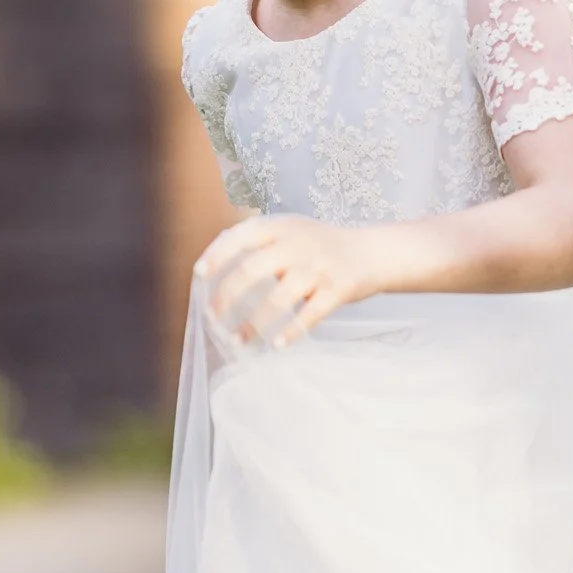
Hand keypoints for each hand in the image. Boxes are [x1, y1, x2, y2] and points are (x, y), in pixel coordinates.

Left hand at [196, 216, 387, 348]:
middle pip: (252, 271)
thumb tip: (213, 262)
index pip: (241, 237)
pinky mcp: (337, 291)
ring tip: (238, 341)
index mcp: (283, 227)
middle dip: (227, 297)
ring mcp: (319, 269)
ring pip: (277, 301)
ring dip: (253, 324)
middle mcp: (299, 245)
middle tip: (213, 316)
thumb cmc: (322, 245)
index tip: (199, 275)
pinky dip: (290, 333)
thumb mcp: (292, 229)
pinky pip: (309, 317)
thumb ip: (259, 240)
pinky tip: (275, 345)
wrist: (373, 252)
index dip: (217, 255)